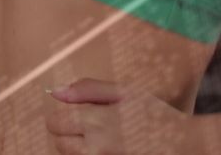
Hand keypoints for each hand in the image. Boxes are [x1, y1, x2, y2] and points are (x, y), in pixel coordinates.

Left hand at [47, 78, 197, 153]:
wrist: (182, 144)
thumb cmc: (154, 114)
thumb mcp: (124, 93)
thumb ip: (87, 90)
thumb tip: (54, 92)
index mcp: (96, 121)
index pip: (54, 123)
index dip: (61, 116)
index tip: (74, 114)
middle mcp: (95, 146)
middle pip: (59, 143)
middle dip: (67, 133)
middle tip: (86, 126)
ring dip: (77, 147)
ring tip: (97, 137)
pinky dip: (89, 154)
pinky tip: (104, 147)